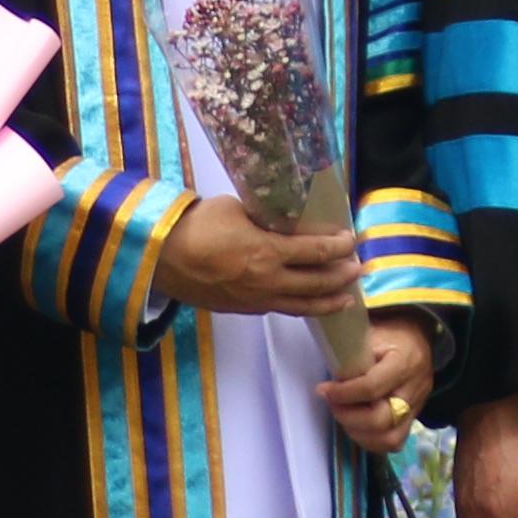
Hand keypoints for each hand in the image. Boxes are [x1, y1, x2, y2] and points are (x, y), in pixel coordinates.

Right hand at [165, 194, 364, 319]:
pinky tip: (307, 303)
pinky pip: (279, 309)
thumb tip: (284, 219)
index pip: (317, 252)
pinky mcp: (242, 309)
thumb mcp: (236, 209)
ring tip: (347, 299)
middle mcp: (267, 281)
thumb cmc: (195, 226)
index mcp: (268, 252)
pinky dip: (300, 306)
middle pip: (317, 283)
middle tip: (359, 269)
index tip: (352, 240)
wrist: (158, 259)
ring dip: (328, 301)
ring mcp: (255, 299)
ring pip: (302, 305)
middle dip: (343, 276)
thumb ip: (265, 217)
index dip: (340, 247)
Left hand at [316, 312, 437, 458]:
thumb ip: (351, 356)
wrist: (417, 336)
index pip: (372, 387)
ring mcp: (417, 407)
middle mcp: (415, 389)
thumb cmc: (389, 333)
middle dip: (349, 417)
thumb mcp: (368, 333)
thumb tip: (329, 380)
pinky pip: (393, 442)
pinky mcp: (413, 418)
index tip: (323, 389)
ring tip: (344, 415)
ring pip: (390, 439)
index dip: (343, 393)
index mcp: (404, 362)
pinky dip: (370, 440)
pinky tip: (356, 425)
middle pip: (382, 419)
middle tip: (333, 404)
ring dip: (359, 432)